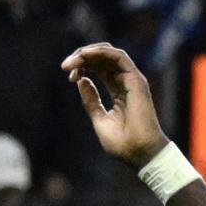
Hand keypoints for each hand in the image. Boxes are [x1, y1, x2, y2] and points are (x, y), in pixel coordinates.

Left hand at [63, 41, 166, 163]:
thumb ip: (91, 101)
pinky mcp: (136, 80)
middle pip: (102, 58)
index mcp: (118, 91)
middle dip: (82, 57)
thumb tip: (81, 80)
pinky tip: (85, 56)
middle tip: (65, 66)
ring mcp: (132, 80)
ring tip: (73, 61)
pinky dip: (101, 52)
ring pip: (109, 53)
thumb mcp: (99, 120)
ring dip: (89, 52)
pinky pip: (118, 56)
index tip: (70, 77)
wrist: (140, 153)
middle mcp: (125, 82)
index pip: (100, 68)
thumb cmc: (123, 144)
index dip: (82, 67)